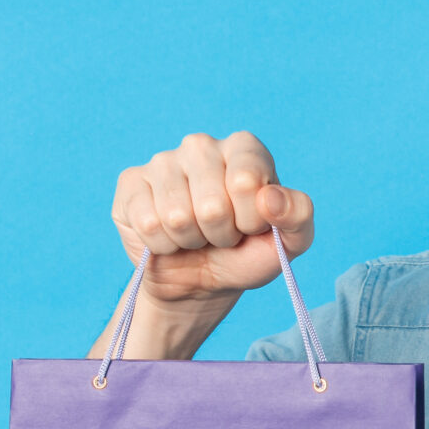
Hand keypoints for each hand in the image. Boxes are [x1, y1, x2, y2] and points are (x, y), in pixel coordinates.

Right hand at [112, 131, 315, 305]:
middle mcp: (201, 145)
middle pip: (211, 204)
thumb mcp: (289, 241)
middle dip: (220, 234)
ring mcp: (162, 161)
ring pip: (177, 216)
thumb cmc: (247, 253)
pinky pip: (148, 224)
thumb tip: (269, 198)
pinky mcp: (131, 183)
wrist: (202, 283)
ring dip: (191, 241)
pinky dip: (162, 246)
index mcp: (244, 148)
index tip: (251, 225)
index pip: (246, 181)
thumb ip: (298, 215)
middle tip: (221, 235)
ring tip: (196, 236)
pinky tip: (168, 237)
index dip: (251, 218)